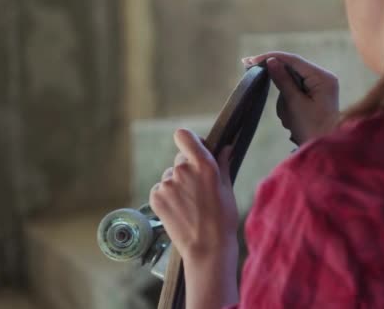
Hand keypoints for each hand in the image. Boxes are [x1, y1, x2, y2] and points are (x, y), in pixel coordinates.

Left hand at [149, 129, 238, 262]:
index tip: (196, 150)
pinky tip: (180, 210)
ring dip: (177, 184)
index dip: (189, 141)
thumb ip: (223, 164)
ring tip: (190, 205)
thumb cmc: (222, 219)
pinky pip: (160, 188)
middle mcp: (182, 170)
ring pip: (170, 176)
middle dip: (187, 168)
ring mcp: (167, 184)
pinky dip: (168, 196)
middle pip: (179, 158)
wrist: (207, 248)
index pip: (184, 135)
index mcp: (204, 164)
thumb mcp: (227, 188)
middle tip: (198, 189)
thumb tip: (225, 147)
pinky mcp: (156, 197)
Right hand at [243, 52, 339, 144]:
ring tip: (290, 118)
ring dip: (284, 100)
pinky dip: (288, 105)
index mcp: (323, 77)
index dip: (272, 57)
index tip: (251, 60)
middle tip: (253, 75)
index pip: (294, 60)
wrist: (326, 151)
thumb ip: (283, 81)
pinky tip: (292, 120)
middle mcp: (323, 78)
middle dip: (278, 83)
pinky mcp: (315, 97)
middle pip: (292, 71)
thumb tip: (271, 61)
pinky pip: (294, 95)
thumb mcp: (295, 104)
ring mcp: (320, 88)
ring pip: (291, 84)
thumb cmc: (312, 129)